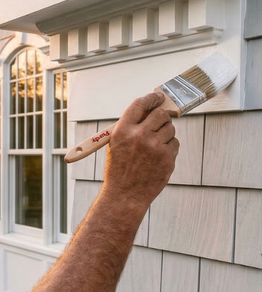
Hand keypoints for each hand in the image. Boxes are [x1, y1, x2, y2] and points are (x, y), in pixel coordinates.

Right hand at [102, 92, 179, 206]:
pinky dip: (169, 147)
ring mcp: (155, 147)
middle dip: (162, 116)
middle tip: (160, 121)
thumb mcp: (116, 145)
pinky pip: (175, 143)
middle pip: (160, 114)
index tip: (157, 97)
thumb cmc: (118, 170)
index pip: (140, 104)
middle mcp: (139, 136)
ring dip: (165, 133)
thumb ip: (130, 127)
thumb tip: (148, 111)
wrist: (125, 195)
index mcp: (123, 131)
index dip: (151, 98)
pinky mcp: (168, 158)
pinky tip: (158, 157)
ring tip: (154, 146)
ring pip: (170, 129)